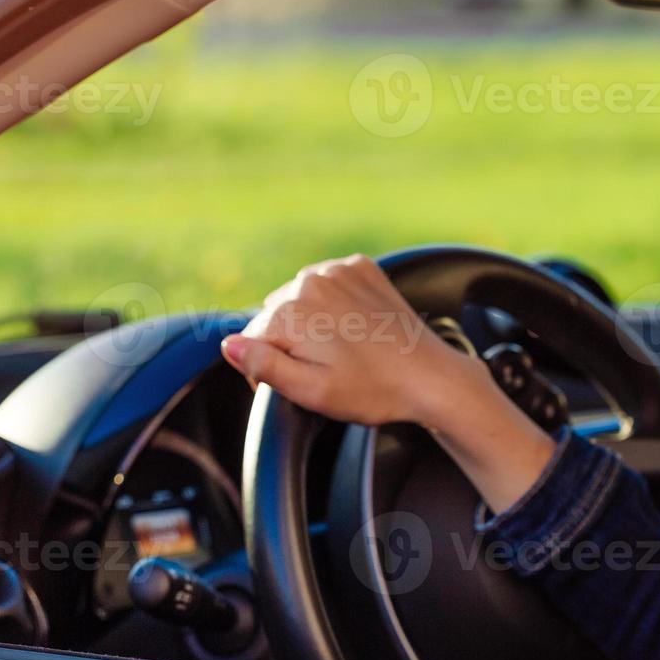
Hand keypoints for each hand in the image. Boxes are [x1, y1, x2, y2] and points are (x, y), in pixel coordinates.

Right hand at [224, 253, 558, 513]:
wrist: (431, 376)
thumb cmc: (373, 390)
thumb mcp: (311, 391)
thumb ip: (264, 366)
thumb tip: (228, 345)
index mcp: (292, 312)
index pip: (252, 340)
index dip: (266, 369)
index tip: (293, 386)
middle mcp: (310, 280)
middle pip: (275, 314)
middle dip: (287, 341)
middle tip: (321, 370)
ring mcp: (338, 269)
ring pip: (300, 296)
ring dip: (308, 320)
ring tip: (339, 351)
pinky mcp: (361, 267)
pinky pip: (328, 282)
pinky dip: (333, 301)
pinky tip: (352, 327)